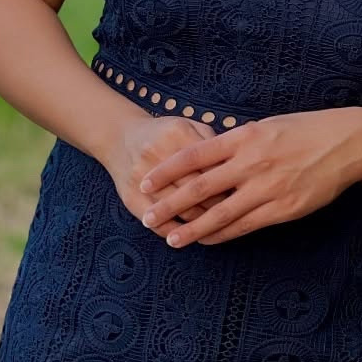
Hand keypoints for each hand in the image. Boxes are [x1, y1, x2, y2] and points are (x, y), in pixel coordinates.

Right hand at [100, 112, 234, 226]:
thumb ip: (212, 141)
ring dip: (201, 223)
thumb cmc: (164, 134)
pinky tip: (190, 235)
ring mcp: (142, 179)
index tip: (242, 191)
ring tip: (216, 225)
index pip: (212, 166)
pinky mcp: (131, 199)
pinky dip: (177, 233)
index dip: (229, 182)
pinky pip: (158, 224)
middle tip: (233, 212)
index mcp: (177, 134)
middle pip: (198, 190)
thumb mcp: (188, 126)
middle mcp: (157, 154)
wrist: (119, 137)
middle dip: (219, 204)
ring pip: (181, 211)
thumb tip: (237, 167)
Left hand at [138, 106, 361, 246]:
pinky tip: (209, 241)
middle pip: (200, 187)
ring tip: (171, 238)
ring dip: (193, 228)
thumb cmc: (306, 130)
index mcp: (244, 137)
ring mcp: (267, 188)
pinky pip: (245, 226)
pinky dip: (223, 234)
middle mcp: (251, 162)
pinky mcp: (282, 208)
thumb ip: (238, 141)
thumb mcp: (267, 125)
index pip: (195, 155)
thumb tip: (208, 152)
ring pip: (220, 213)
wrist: (348, 143)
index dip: (168, 170)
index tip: (147, 181)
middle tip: (146, 216)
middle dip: (170, 203)